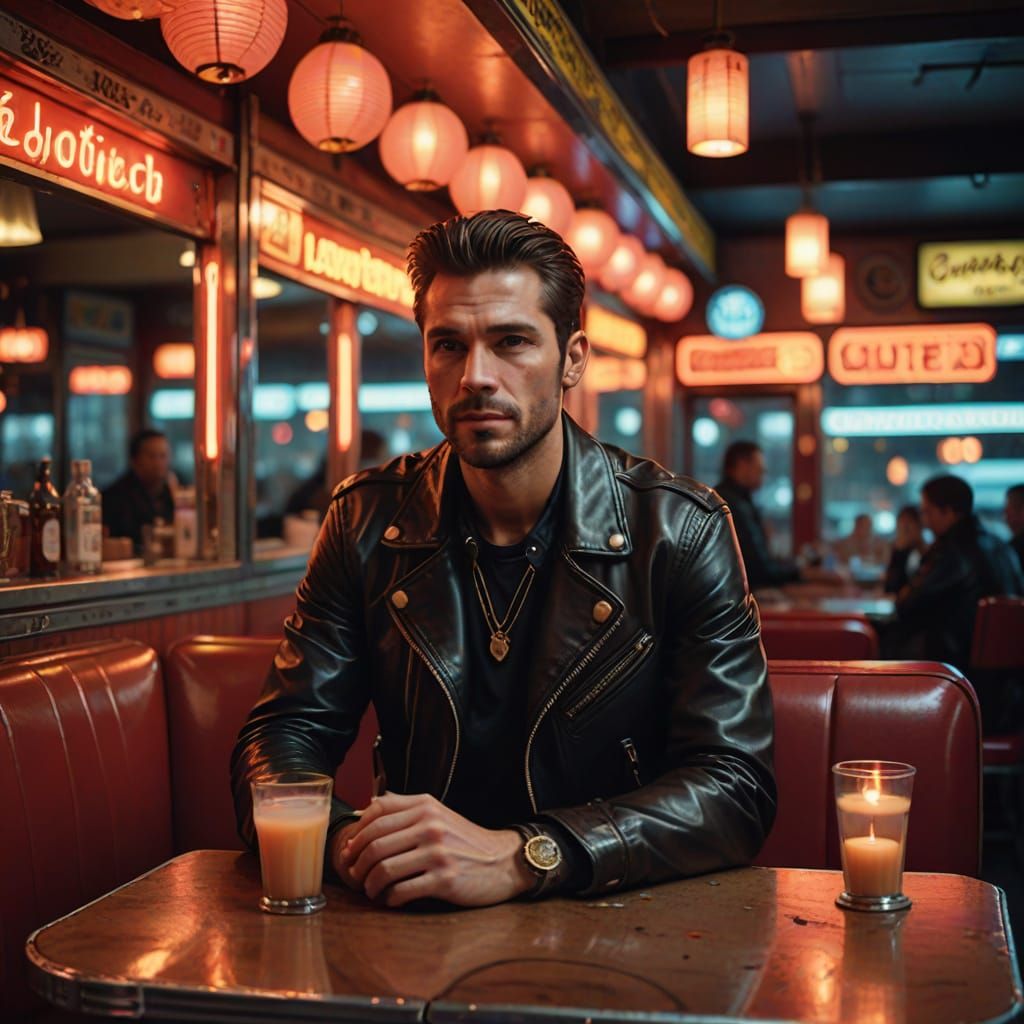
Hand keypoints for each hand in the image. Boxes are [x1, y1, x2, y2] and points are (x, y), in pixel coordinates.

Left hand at [334, 792, 534, 907]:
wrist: (503, 861)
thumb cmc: (465, 841)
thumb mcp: (438, 814)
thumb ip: (406, 808)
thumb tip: (367, 808)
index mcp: (425, 806)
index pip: (377, 812)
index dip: (357, 833)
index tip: (349, 850)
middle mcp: (430, 825)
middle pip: (376, 843)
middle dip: (357, 863)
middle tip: (354, 875)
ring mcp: (438, 852)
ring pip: (385, 869)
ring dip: (370, 884)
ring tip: (371, 890)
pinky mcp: (444, 879)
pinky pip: (402, 890)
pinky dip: (390, 898)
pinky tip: (391, 899)